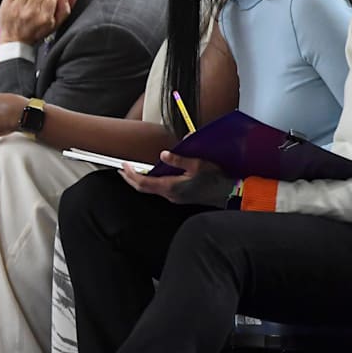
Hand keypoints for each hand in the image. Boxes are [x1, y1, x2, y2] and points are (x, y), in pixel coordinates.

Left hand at [120, 152, 235, 206]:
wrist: (229, 193)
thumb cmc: (216, 179)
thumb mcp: (197, 164)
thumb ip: (178, 160)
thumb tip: (163, 154)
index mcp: (171, 186)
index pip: (143, 182)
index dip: (131, 174)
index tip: (124, 166)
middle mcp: (170, 194)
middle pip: (143, 188)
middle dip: (130, 179)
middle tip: (122, 170)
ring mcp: (175, 197)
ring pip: (150, 190)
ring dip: (140, 181)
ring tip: (133, 171)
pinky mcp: (180, 197)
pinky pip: (159, 190)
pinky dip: (151, 183)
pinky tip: (152, 176)